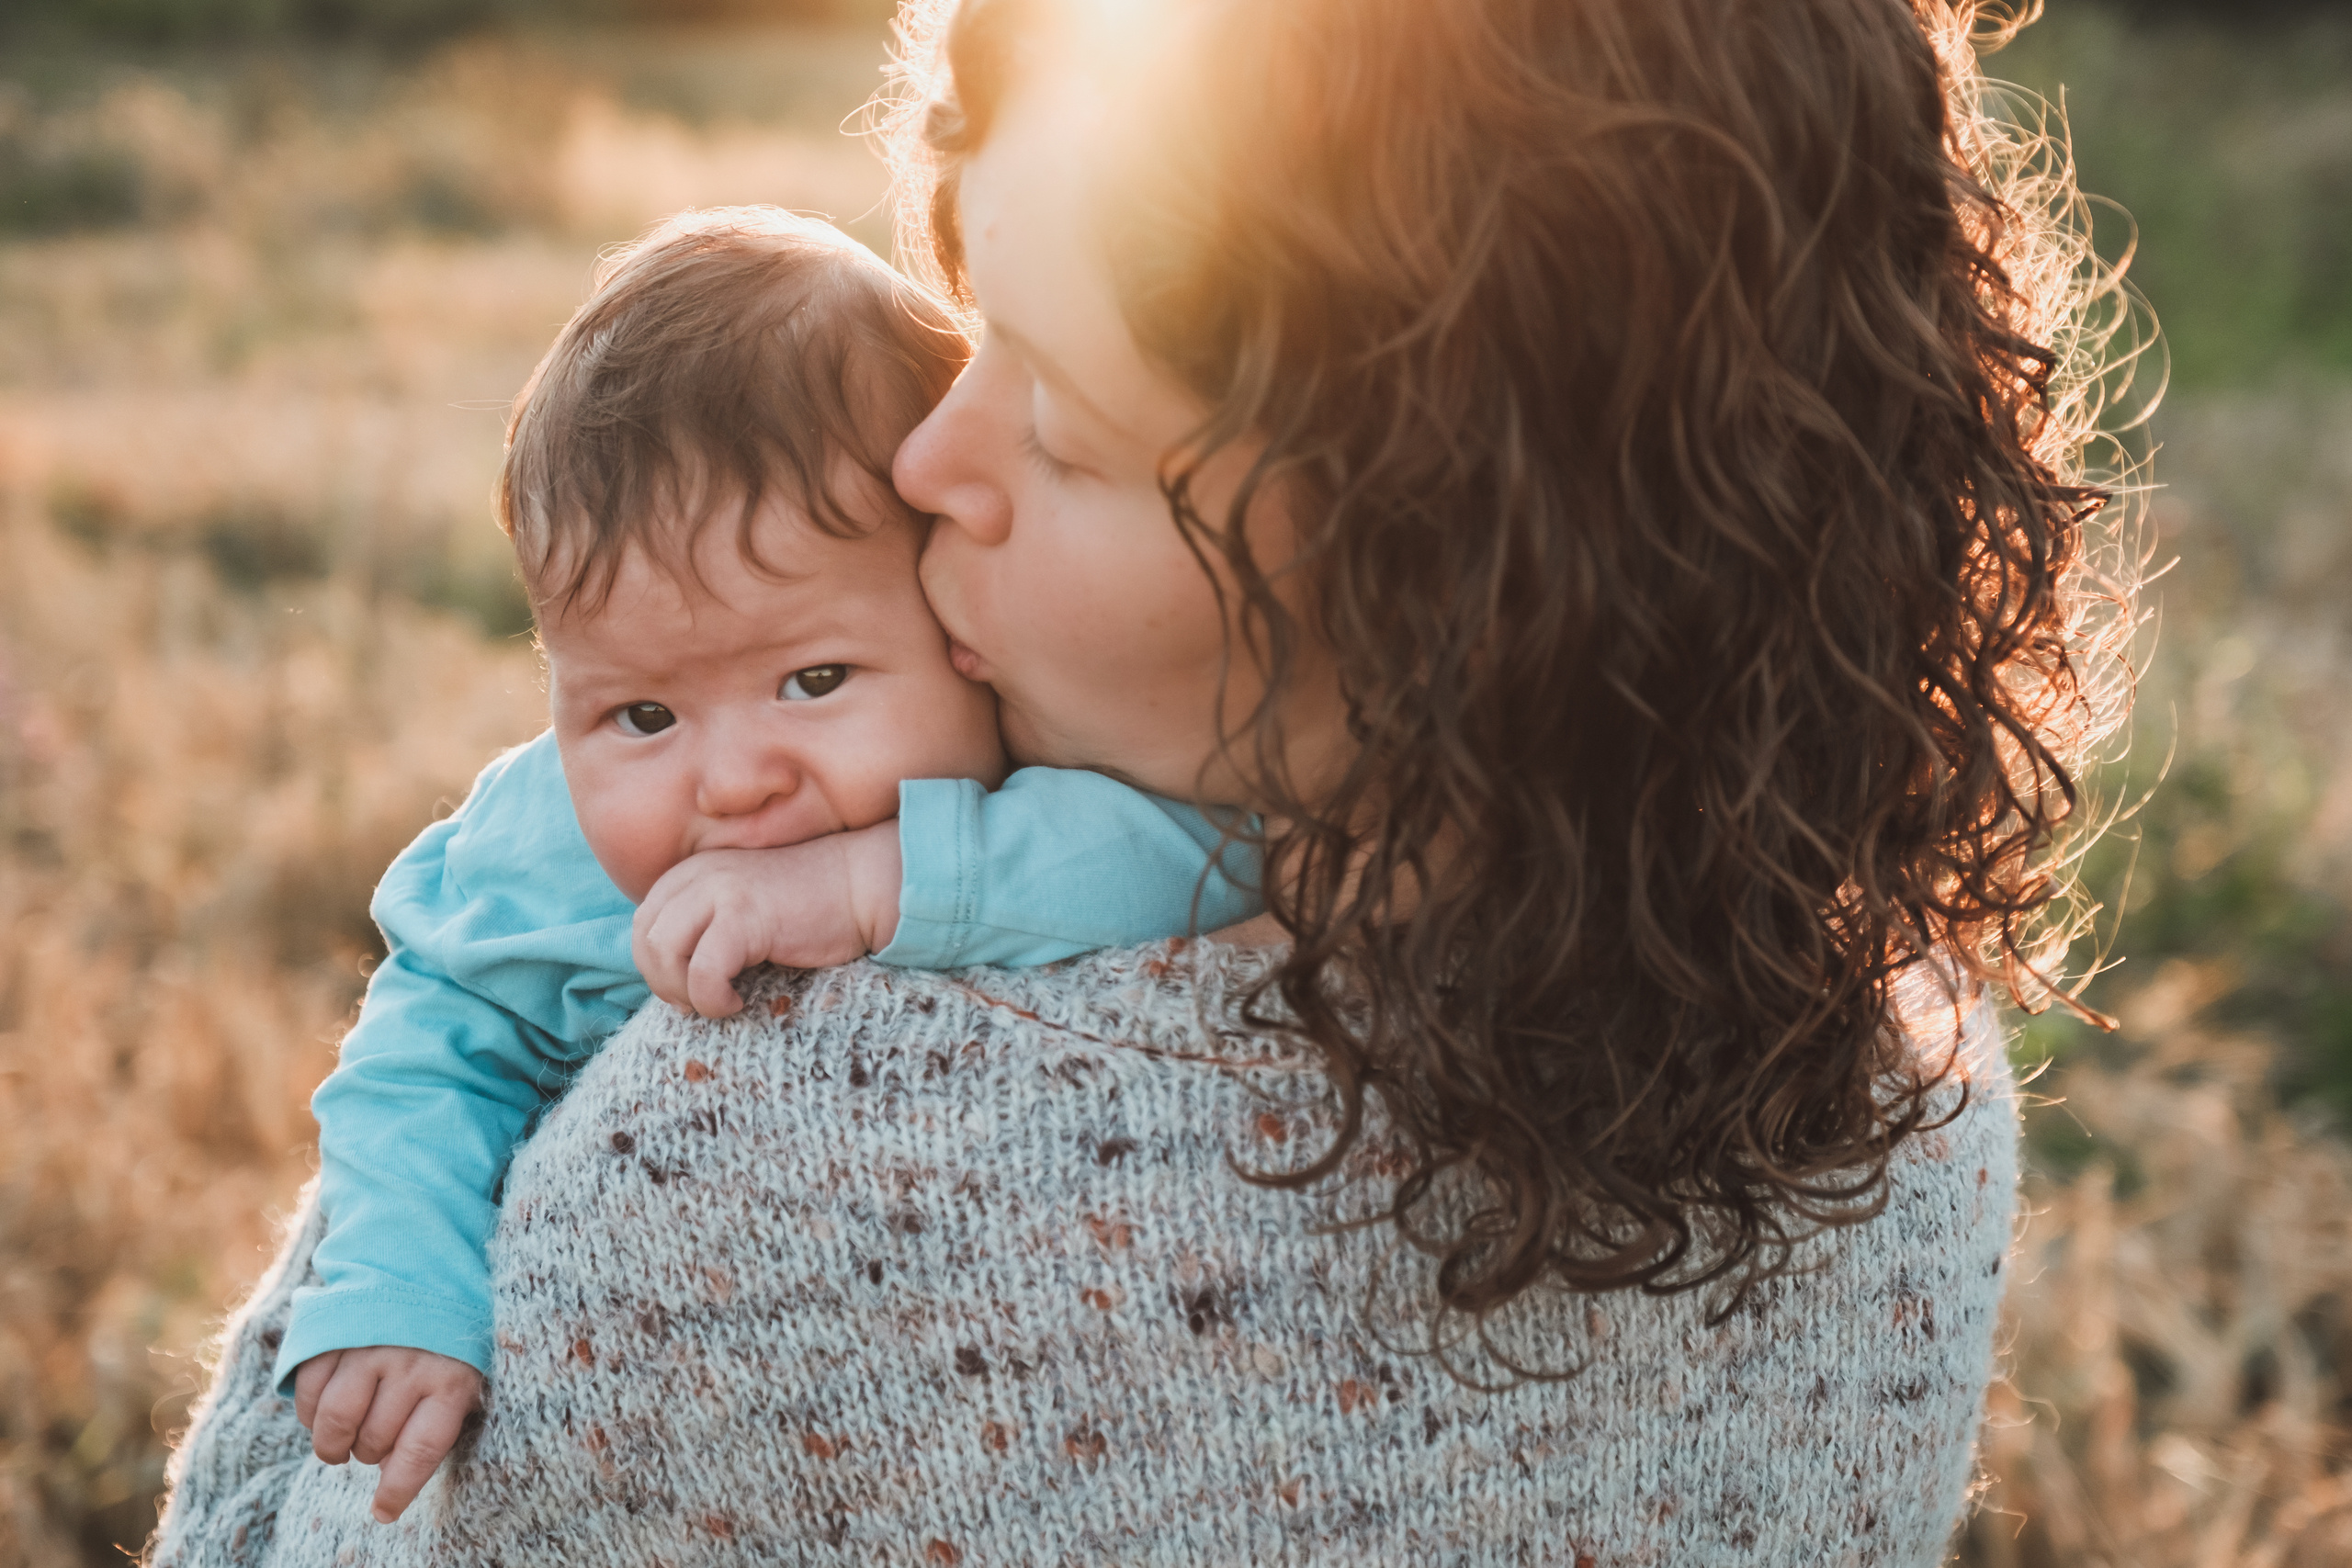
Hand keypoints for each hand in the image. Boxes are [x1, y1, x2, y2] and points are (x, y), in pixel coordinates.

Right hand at [293, 1346, 483, 1522]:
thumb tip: (392, 1481)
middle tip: (371, 1444)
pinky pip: (308, 1391)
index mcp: (451, 1379)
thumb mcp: (465, 1374)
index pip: (419, 1452)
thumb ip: (438, 1421)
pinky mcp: (332, 1332)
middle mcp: (409, 1363)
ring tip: (340, 1442)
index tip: (382, 1511)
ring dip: (332, 1443)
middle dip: (369, 1453)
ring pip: (335, 1420)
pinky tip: (321, 1412)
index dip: (396, 1490)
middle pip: (373, 1441)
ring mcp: (367, 1346)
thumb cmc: (447, 1337)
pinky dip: (309, 1413)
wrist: (424, 1263)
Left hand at [632, 821, 903, 1016]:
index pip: (643, 925)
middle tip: (697, 1003)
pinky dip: (711, 998)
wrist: (862, 885)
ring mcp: (719, 891)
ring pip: (664, 953)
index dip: (655, 966)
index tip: (687, 991)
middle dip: (664, 982)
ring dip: (685, 992)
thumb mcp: (742, 908)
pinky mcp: (744, 915)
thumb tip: (670, 980)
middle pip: (645, 939)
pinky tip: (736, 1003)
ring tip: (718, 1002)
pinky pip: (702, 971)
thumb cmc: (810, 908)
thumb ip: (704, 925)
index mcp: (693, 872)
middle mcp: (698, 874)